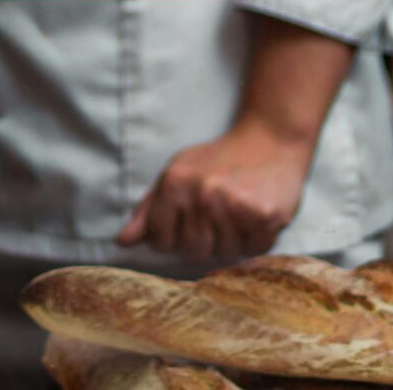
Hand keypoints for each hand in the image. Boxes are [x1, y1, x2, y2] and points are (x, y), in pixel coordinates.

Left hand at [116, 118, 319, 261]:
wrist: (270, 138)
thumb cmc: (219, 160)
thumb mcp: (177, 173)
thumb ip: (149, 210)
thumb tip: (121, 242)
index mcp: (174, 184)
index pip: (161, 242)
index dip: (175, 239)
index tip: (190, 222)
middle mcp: (201, 194)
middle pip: (192, 252)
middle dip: (206, 242)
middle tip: (219, 215)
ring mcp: (233, 205)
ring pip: (225, 253)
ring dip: (233, 240)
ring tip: (238, 211)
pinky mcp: (263, 214)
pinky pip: (253, 249)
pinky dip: (257, 238)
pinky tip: (257, 213)